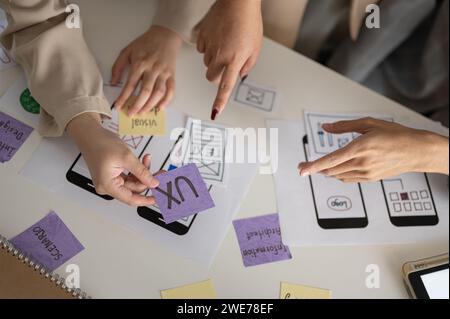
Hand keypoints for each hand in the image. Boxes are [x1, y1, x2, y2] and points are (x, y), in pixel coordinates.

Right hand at [67, 113, 158, 205]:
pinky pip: (129, 176)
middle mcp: (107, 186)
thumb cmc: (101, 143)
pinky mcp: (112, 175)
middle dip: (146, 179)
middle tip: (159, 172)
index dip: (145, 200)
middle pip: (133, 189)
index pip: (130, 199)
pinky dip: (136, 169)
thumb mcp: (126, 157)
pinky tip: (142, 160)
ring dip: (142, 172)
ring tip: (147, 159)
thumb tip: (153, 183)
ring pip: (133, 182)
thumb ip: (141, 172)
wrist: (90, 134)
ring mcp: (110, 180)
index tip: (157, 198)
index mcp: (107, 185)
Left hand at [112, 25, 181, 115]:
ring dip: (150, 105)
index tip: (118, 106)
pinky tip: (160, 107)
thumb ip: (118, 66)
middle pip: (145, 91)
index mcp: (140, 63)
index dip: (123, 97)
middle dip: (137, 105)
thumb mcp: (127, 50)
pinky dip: (166, 100)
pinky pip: (170, 90)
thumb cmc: (145, 43)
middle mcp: (152, 69)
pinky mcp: (171, 75)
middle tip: (131, 114)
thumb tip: (114, 82)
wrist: (165, 35)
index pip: (130, 84)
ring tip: (143, 112)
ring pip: (158, 93)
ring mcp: (163, 72)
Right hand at [195, 0, 262, 119]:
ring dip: (214, 60)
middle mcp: (219, 55)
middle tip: (226, 64)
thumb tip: (239, 75)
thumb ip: (247, 65)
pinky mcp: (201, 37)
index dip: (219, 101)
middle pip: (211, 77)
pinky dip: (208, 47)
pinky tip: (217, 37)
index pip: (225, 86)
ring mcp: (209, 46)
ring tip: (225, 44)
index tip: (214, 112)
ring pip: (207, 63)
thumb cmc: (249, 23)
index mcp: (234, 60)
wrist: (237, 2)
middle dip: (217, 75)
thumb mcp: (255, 48)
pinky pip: (201, 49)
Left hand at [298, 118, 449, 182]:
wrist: (416, 151)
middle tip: (303, 167)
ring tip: (317, 167)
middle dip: (314, 169)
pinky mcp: (370, 178)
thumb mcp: (369, 124)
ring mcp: (366, 173)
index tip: (302, 170)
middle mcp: (362, 163)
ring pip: (337, 175)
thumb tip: (326, 127)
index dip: (313, 166)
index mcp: (360, 147)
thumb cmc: (396, 135)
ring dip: (325, 172)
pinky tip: (335, 170)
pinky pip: (347, 179)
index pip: (330, 160)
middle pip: (330, 170)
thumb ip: (344, 126)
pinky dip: (338, 174)